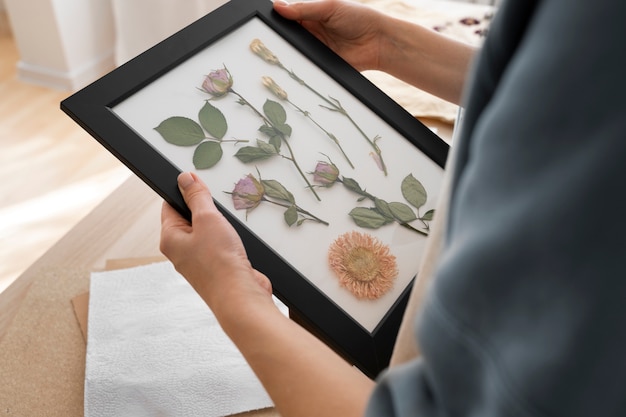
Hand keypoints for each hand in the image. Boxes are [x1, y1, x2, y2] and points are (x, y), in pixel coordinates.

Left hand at [160, 172, 272, 317]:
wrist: (241, 296)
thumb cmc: (220, 264)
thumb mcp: (207, 218)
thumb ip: (197, 196)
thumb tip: (185, 178)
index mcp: (170, 239)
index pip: (170, 205)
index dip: (184, 191)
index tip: (197, 182)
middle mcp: (181, 251)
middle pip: (191, 217)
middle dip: (207, 210)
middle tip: (217, 210)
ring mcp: (200, 261)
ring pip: (209, 232)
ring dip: (221, 226)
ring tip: (228, 230)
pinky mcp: (218, 267)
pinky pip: (221, 245)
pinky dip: (231, 240)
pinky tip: (237, 243)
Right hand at [274, 0, 475, 103]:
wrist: (378, 42)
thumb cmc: (358, 18)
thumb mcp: (329, 8)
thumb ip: (304, 9)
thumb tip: (278, 6)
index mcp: (311, 16)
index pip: (287, 18)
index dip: (275, 21)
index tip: (260, 23)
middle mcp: (311, 33)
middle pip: (288, 38)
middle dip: (277, 40)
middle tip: (263, 42)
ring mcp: (315, 50)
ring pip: (295, 54)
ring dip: (287, 54)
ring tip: (274, 54)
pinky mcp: (322, 65)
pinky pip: (307, 67)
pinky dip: (300, 68)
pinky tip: (292, 66)